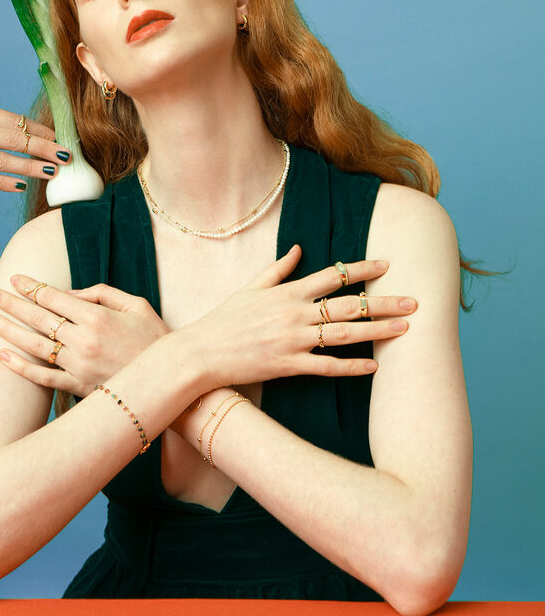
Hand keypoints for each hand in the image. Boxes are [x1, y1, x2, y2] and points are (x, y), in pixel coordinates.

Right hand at [0, 91, 70, 190]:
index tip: (58, 137)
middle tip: (67, 156)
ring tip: (52, 171)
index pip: (15, 121)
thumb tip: (17, 130)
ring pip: (3, 161)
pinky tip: (20, 184)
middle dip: (44, 148)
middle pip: (15, 140)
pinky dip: (2, 183)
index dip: (40, 130)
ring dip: (31, 167)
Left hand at [0, 275, 170, 397]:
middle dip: (13, 304)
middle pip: (39, 319)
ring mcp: (80, 366)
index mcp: (97, 316)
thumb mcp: (136, 304)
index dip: (31, 286)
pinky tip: (2, 356)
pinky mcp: (80, 387)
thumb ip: (102, 293)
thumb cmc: (155, 337)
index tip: (15, 279)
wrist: (170, 379)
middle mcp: (84, 340)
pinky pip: (44, 378)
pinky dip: (21, 367)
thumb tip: (69, 293)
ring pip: (36, 346)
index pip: (54, 298)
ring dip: (9, 331)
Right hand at [180, 245, 416, 388]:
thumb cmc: (224, 319)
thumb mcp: (250, 287)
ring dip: (376, 331)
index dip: (361, 269)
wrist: (201, 352)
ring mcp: (292, 340)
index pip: (331, 275)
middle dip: (382, 302)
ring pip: (344, 334)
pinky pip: (326, 367)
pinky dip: (351, 367)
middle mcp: (294, 314)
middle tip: (413, 301)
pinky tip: (374, 367)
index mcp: (287, 292)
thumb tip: (299, 248)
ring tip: (404, 328)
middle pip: (347, 306)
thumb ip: (279, 268)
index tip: (386, 264)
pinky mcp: (287, 365)